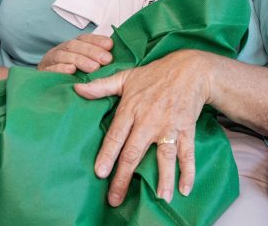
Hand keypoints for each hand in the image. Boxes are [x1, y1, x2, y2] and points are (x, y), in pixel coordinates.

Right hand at [37, 33, 113, 73]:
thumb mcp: (85, 66)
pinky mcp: (42, 74)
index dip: (97, 40)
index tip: (110, 45)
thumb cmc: (71, 78)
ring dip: (80, 60)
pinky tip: (72, 71)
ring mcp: (49, 61)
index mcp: (71, 46)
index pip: (84, 38)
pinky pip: (50, 69)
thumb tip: (113, 54)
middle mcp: (60, 51)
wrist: (45, 93)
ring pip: (63, 55)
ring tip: (94, 68)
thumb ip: (97, 59)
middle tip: (106, 59)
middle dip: (92, 51)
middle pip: (75, 45)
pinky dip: (61, 69)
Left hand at [73, 50, 216, 204]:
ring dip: (163, 177)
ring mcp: (169, 126)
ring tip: (161, 198)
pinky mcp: (186, 129)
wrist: (190, 69)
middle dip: (124, 177)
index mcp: (132, 108)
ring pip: (164, 155)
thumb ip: (102, 86)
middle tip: (115, 198)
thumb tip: (77, 89)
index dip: (108, 154)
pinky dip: (188, 171)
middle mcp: (149, 120)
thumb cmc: (155, 74)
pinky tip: (184, 189)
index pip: (116, 135)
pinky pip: (187, 153)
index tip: (100, 172)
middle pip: (134, 152)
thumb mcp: (127, 77)